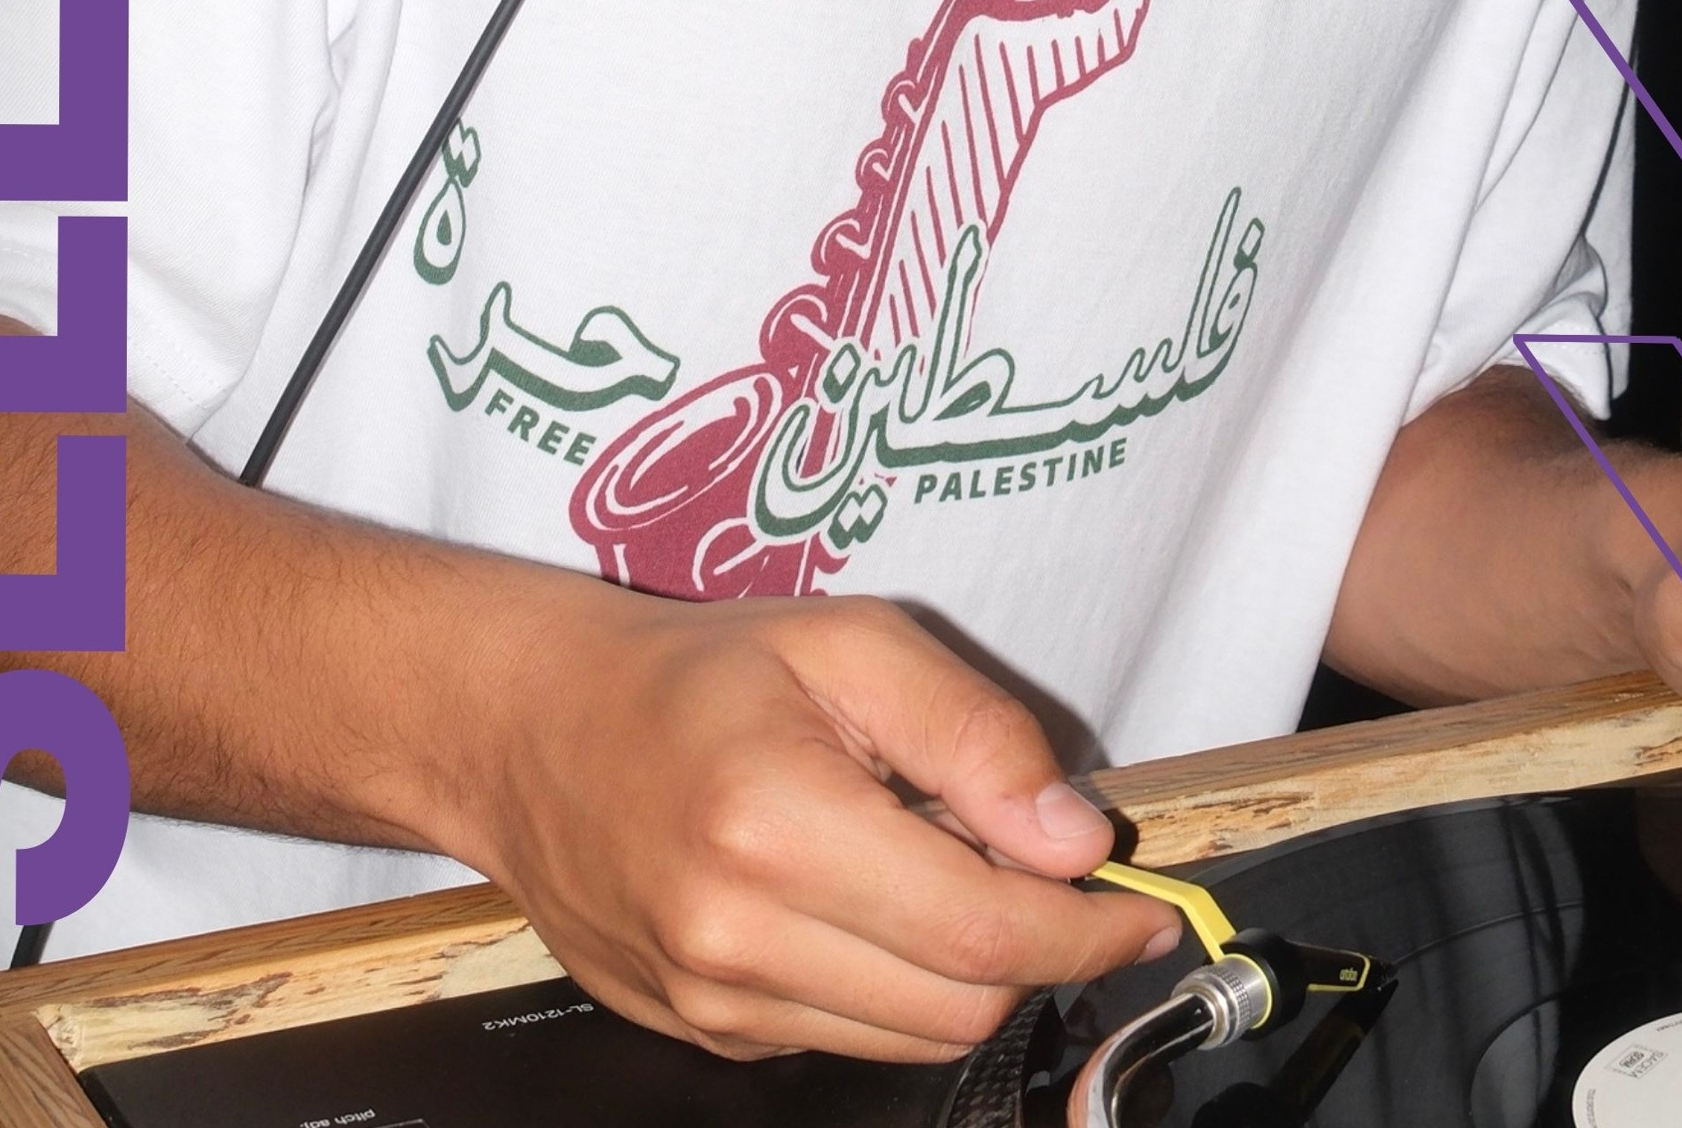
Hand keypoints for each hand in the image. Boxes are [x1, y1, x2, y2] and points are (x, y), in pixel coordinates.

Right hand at [463, 590, 1176, 1061]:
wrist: (536, 729)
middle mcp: (736, 938)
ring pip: (912, 1039)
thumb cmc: (699, 671)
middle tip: (1047, 869)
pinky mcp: (702, 1034)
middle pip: (959, 1003)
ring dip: (967, 970)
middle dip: (1038, 949)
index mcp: (778, 826)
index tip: (1145, 908)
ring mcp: (712, 1003)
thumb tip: (1071, 841)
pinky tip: (867, 899)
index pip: (980, 932)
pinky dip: (892, 985)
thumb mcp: (853, 643)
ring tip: (940, 865)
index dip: (1088, 931)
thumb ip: (976, 736)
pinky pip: (845, 1039)